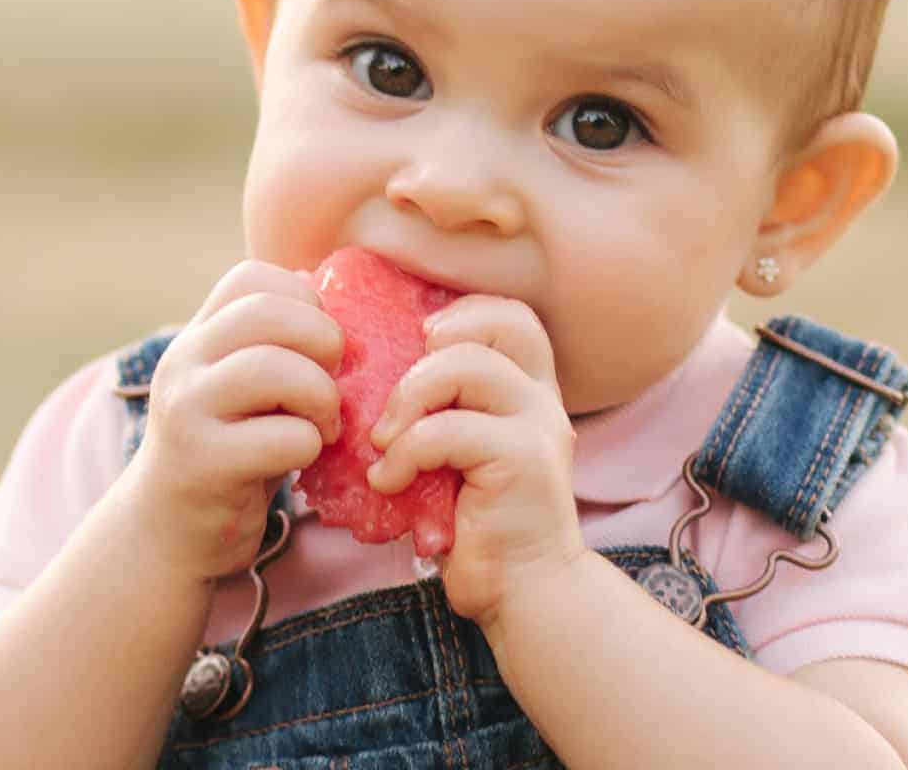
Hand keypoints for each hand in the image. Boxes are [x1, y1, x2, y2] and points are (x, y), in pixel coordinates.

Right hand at [124, 260, 342, 582]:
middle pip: (268, 313)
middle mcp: (184, 363)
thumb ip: (276, 344)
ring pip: (276, 369)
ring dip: (322, 395)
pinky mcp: (204, 465)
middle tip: (333, 378)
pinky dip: (311, 444)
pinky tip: (303, 456)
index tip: (315, 344)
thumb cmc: (230, 448)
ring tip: (323, 422)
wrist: (166, 532)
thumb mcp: (243, 385)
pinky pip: (286, 437)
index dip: (303, 300)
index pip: (252, 277)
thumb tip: (342, 306)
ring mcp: (188, 412)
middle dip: (323, 339)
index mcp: (198, 335)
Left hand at [366, 295, 583, 626]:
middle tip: (398, 396)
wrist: (522, 593)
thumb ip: (438, 408)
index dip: (462, 314)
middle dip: (430, 345)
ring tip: (383, 442)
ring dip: (408, 399)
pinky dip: (406, 452)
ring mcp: (538, 424)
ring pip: (465, 366)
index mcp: (528, 388)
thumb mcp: (455, 451)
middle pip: (497, 322)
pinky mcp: (523, 460)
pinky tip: (389, 481)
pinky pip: (448, 430)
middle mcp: (541, 397)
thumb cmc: (475, 523)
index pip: (512, 314)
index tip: (417, 348)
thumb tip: (366, 373)